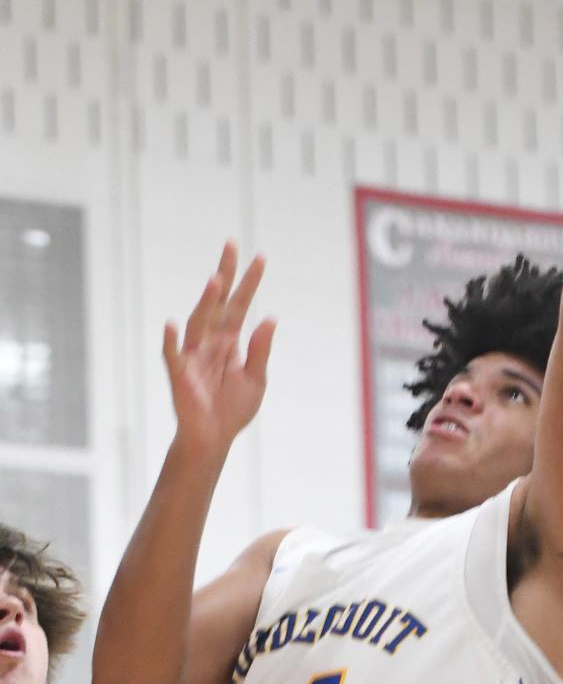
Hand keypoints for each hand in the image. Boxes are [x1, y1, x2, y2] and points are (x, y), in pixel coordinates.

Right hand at [163, 242, 274, 457]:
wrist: (214, 438)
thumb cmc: (232, 409)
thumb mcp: (256, 379)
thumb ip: (260, 350)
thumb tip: (270, 318)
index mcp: (229, 341)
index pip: (240, 305)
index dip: (249, 283)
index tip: (260, 257)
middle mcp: (210, 342)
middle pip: (218, 303)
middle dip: (225, 275)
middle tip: (231, 245)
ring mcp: (193, 356)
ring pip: (199, 322)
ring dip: (207, 301)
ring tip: (217, 279)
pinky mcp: (180, 375)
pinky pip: (173, 355)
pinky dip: (170, 341)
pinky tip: (171, 324)